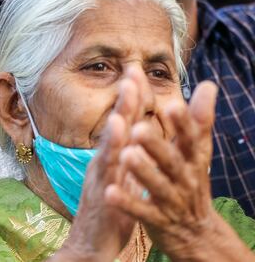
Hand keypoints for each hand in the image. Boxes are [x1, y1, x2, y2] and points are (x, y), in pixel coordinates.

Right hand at [56, 77, 145, 260]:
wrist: (90, 245)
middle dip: (124, 102)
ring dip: (113, 134)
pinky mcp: (102, 201)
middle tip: (132, 74)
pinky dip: (109, 169)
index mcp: (111, 157)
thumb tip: (140, 132)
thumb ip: (128, 156)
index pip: (124, 121)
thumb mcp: (122, 179)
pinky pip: (107, 184)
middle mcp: (103, 163)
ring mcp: (100, 181)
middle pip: (115, 128)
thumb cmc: (109, 213)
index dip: (132, 97)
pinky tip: (116, 157)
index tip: (138, 70)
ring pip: (108, 154)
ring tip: (122, 115)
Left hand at [105, 81, 250, 260]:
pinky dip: (127, 203)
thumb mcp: (197, 153)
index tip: (171, 103)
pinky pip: (141, 212)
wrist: (197, 233)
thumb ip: (199, 120)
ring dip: (142, 171)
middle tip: (138, 128)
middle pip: (172, 161)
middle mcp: (184, 179)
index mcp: (192, 160)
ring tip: (126, 154)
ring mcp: (171, 201)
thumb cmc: (191, 182)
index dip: (183, 123)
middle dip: (156, 145)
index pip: (190, 139)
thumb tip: (209, 84)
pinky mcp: (156, 220)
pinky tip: (110, 192)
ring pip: (157, 186)